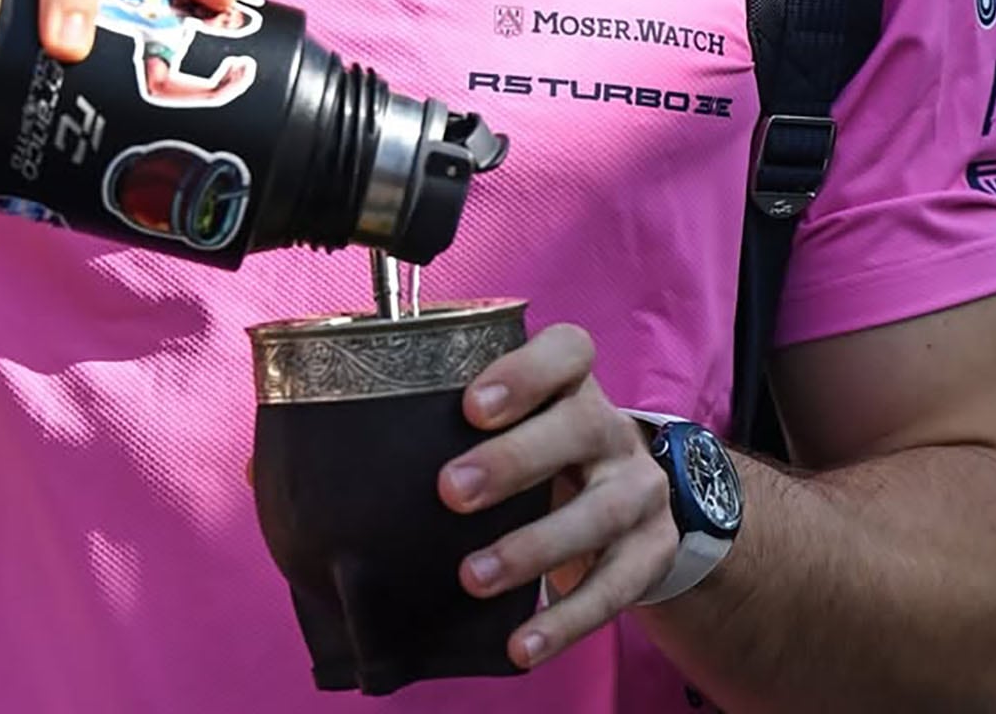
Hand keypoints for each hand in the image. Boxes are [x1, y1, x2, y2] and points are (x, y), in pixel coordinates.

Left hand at [438, 323, 679, 668]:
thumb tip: (343, 437)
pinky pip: (615, 589)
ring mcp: (639, 490)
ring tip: (473, 576)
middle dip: (514, 460)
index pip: (568, 350)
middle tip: (451, 491)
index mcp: (575, 383)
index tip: (470, 406)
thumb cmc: (540, 448)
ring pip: (599, 514)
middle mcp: (613, 429)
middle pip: (579, 428)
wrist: (629, 499)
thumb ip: (452, 415)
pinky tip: (521, 645)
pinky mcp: (652, 552)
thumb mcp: (515, 420)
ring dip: (533, 548)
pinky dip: (566, 623)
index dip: (523, 372)